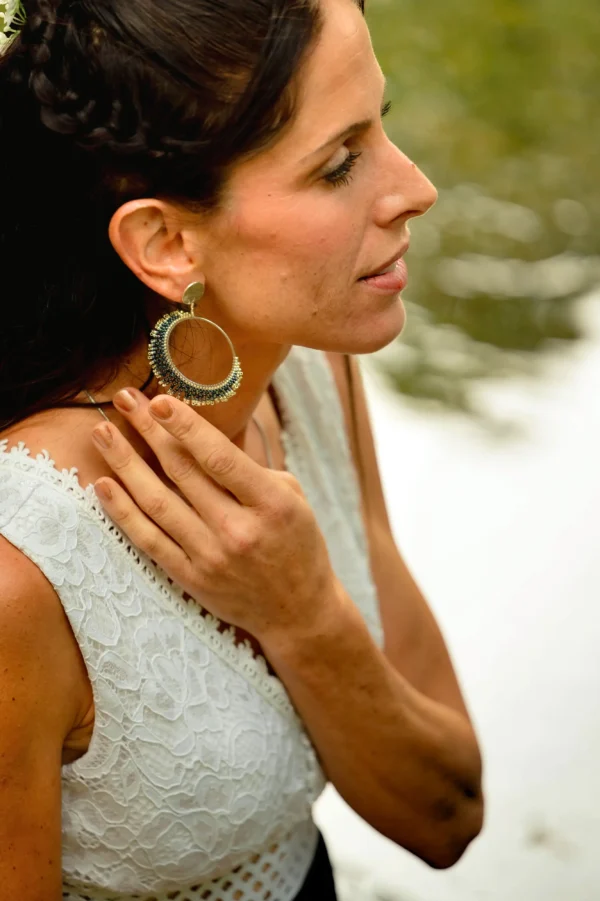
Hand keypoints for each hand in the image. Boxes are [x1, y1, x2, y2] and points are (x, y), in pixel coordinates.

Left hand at [91, 389, 337, 641]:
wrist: (298, 612)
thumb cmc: (297, 544)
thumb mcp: (293, 497)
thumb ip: (250, 469)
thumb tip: (200, 438)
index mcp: (271, 504)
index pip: (219, 457)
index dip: (185, 427)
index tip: (159, 400)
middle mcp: (238, 531)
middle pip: (182, 472)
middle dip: (149, 430)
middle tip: (124, 399)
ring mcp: (211, 557)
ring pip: (157, 502)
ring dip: (125, 463)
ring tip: (102, 433)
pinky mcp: (191, 578)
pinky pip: (148, 540)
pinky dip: (123, 512)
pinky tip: (104, 485)